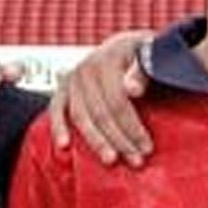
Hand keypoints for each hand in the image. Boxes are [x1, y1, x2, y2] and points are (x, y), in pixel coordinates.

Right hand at [46, 30, 152, 165]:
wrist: (125, 46)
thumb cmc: (143, 54)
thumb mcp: (150, 54)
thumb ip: (142, 71)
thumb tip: (133, 90)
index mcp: (109, 59)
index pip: (118, 101)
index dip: (132, 127)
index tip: (147, 147)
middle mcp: (86, 68)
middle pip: (101, 113)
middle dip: (119, 140)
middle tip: (136, 160)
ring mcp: (72, 79)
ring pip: (81, 117)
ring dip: (96, 141)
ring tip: (110, 160)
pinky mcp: (62, 88)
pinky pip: (56, 110)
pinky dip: (58, 127)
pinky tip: (64, 146)